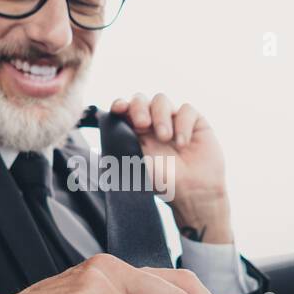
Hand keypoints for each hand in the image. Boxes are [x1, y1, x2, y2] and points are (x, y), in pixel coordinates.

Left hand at [110, 93, 232, 243]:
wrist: (194, 193)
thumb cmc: (164, 183)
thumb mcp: (137, 163)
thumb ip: (121, 142)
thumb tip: (99, 120)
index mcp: (136, 132)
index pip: (124, 110)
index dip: (120, 105)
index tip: (119, 109)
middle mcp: (153, 123)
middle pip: (140, 99)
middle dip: (138, 107)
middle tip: (142, 123)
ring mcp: (174, 120)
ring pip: (161, 100)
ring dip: (160, 116)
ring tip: (165, 137)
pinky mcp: (195, 122)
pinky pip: (186, 109)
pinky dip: (183, 124)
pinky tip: (183, 143)